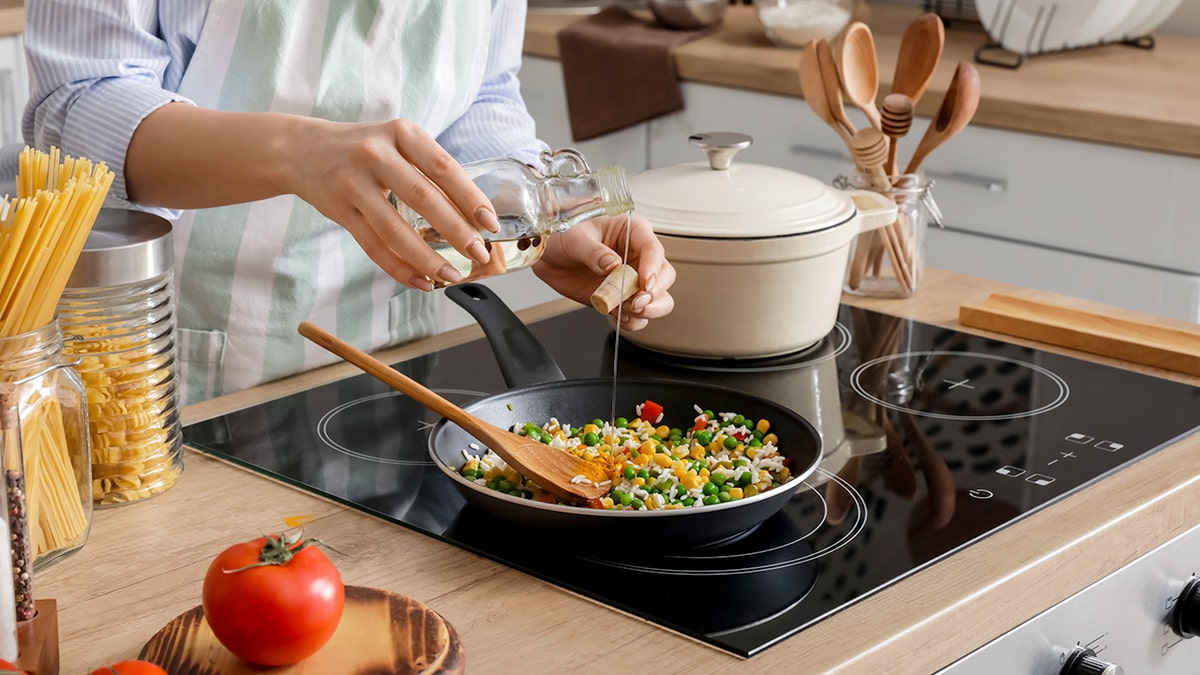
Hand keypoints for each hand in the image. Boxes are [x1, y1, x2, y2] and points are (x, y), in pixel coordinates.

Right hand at [288, 118, 500, 289]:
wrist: (303, 150)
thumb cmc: (365, 149)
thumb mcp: (398, 143)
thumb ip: (429, 170)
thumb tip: (474, 216)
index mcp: (402, 133)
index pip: (444, 168)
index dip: (470, 198)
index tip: (490, 224)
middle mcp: (376, 154)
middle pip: (424, 199)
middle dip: (457, 232)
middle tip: (478, 254)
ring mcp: (354, 183)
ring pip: (395, 229)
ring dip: (427, 258)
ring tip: (451, 275)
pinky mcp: (339, 210)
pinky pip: (373, 246)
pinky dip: (399, 268)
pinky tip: (421, 281)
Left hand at [532, 213, 674, 330]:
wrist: (549, 256)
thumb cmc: (564, 235)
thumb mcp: (575, 239)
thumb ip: (594, 253)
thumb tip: (612, 265)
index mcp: (633, 232)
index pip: (653, 250)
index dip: (653, 269)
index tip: (645, 284)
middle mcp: (638, 256)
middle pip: (665, 276)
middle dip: (654, 293)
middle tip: (635, 301)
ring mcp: (633, 279)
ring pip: (659, 299)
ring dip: (647, 310)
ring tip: (626, 310)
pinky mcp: (623, 298)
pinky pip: (639, 315)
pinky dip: (632, 321)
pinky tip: (618, 316)